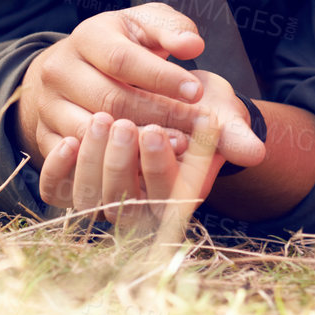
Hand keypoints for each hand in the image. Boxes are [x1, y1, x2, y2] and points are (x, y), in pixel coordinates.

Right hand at [18, 4, 258, 169]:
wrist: (70, 67)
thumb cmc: (121, 44)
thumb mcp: (145, 25)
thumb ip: (171, 29)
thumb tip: (192, 45)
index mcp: (86, 37)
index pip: (122, 60)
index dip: (162, 78)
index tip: (198, 91)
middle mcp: (59, 72)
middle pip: (110, 100)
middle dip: (159, 115)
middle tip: (197, 125)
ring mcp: (48, 107)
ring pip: (92, 134)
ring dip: (138, 145)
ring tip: (178, 145)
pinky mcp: (45, 138)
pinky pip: (74, 160)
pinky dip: (108, 166)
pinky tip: (142, 167)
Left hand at [38, 73, 265, 235]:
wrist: (167, 105)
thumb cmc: (200, 110)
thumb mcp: (222, 117)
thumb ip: (235, 135)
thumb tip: (256, 152)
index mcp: (179, 199)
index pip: (166, 198)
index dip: (158, 167)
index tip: (154, 131)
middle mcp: (141, 209)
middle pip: (123, 203)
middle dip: (122, 163)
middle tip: (122, 122)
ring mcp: (107, 200)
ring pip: (90, 199)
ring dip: (93, 162)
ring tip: (101, 120)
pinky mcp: (79, 185)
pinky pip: (60, 193)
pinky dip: (59, 172)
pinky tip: (67, 142)